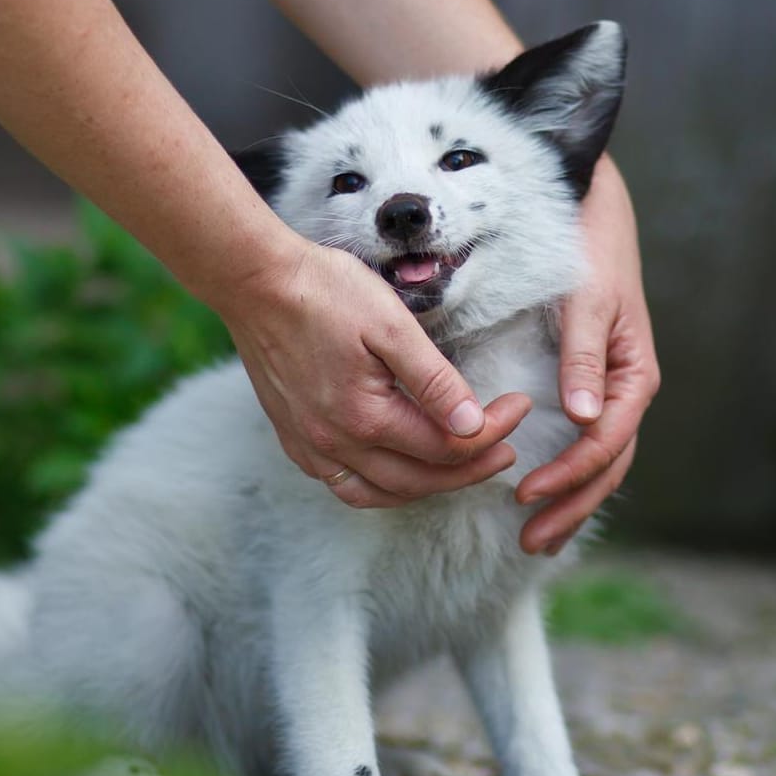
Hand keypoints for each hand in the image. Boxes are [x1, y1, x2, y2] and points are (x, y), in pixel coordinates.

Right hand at [224, 229, 532, 507]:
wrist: (255, 282)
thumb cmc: (326, 292)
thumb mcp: (392, 325)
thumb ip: (435, 380)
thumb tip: (473, 425)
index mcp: (365, 416)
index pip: (446, 446)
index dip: (492, 431)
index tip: (520, 405)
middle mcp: (335, 443)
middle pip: (420, 479)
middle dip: (472, 468)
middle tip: (507, 447)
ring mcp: (311, 446)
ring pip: (382, 493)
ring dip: (428, 486)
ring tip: (462, 466)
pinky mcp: (294, 439)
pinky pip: (345, 484)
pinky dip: (382, 486)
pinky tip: (401, 468)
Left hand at [516, 159, 659, 552]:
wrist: (591, 212)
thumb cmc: (591, 252)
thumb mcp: (589, 301)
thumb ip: (585, 356)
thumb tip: (583, 418)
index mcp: (635, 375)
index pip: (606, 442)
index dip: (570, 473)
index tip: (526, 494)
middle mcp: (626, 391)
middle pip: (608, 466)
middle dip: (572, 506)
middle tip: (530, 540)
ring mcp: (610, 392)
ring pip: (600, 463)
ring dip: (571, 502)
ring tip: (535, 539)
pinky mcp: (589, 387)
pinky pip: (584, 444)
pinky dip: (567, 476)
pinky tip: (542, 499)